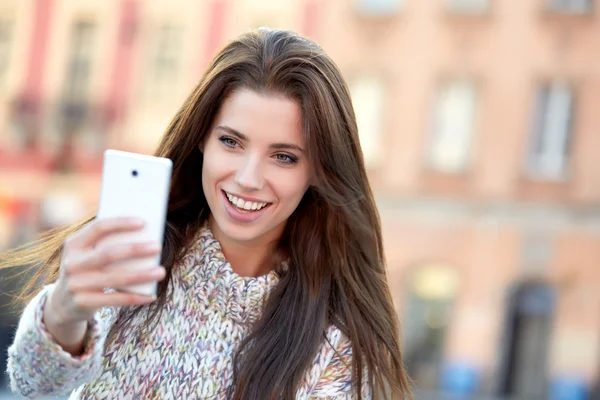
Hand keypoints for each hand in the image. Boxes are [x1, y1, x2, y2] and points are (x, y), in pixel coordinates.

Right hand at [46, 217, 165, 325]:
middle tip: (157, 247)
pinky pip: (115, 299)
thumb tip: (144, 235)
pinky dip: (135, 297)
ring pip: (115, 279)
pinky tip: (151, 295)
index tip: (143, 222)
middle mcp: (71, 263)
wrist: (63, 302)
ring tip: (161, 272)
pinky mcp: (83, 302)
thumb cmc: (87, 269)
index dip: (120, 223)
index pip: (98, 228)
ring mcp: (75, 284)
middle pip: (108, 253)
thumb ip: (107, 243)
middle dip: (136, 249)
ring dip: (142, 275)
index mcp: (74, 244)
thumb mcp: (88, 253)